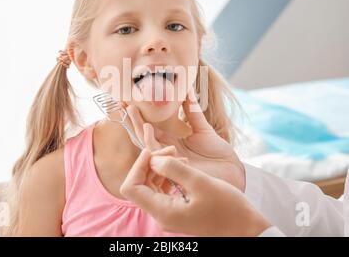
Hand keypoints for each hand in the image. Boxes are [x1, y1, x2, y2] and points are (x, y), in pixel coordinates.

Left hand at [120, 149, 270, 236]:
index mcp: (163, 211)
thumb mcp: (200, 182)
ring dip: (160, 167)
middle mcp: (161, 214)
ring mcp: (167, 212)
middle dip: (150, 163)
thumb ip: (173, 168)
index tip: (154, 151)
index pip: (131, 187)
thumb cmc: (227, 207)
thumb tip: (152, 159)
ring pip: (150, 185)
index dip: (138, 165)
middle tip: (171, 150)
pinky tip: (182, 166)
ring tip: (178, 156)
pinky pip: (162, 189)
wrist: (245, 228)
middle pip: (139, 184)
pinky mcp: (176, 209)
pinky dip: (168, 175)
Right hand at [126, 89, 245, 191]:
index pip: (151, 126)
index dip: (140, 114)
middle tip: (122, 102)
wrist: (231, 171)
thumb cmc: (219, 153)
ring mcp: (169, 159)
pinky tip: (148, 127)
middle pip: (144, 133)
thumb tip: (187, 89)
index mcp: (172, 140)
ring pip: (146, 142)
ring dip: (138, 126)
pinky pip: (158, 154)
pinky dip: (151, 141)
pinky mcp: (173, 166)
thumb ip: (192, 111)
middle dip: (132, 119)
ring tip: (132, 110)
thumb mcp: (203, 128)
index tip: (130, 99)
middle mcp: (167, 150)